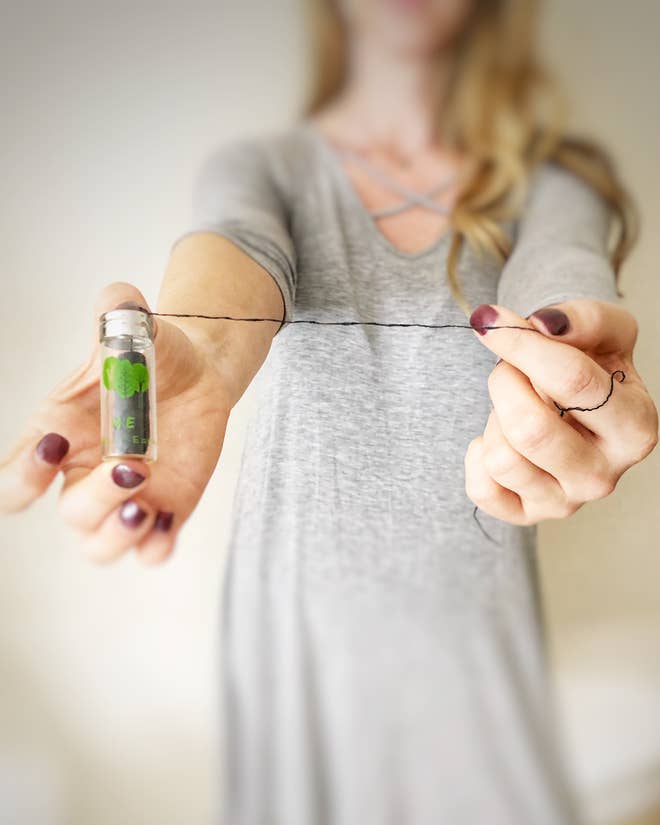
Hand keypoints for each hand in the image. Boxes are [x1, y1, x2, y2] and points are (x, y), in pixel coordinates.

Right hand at [0, 282, 232, 563]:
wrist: (198, 373)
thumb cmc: (151, 353)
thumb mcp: (132, 331)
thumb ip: (117, 314)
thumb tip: (118, 297)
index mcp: (58, 434)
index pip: (15, 478)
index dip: (21, 478)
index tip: (55, 445)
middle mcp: (85, 473)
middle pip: (69, 515)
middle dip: (96, 498)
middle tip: (133, 467)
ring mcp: (124, 498)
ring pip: (99, 547)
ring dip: (117, 535)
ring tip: (145, 504)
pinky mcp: (165, 509)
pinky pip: (150, 551)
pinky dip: (154, 547)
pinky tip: (167, 523)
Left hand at [464, 299, 657, 525]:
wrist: (572, 398)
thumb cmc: (591, 360)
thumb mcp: (604, 328)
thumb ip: (583, 319)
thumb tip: (541, 325)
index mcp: (635, 429)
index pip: (572, 382)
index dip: (522, 345)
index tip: (491, 322)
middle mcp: (604, 476)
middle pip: (530, 429)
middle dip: (505, 383)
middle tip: (510, 369)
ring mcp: (566, 503)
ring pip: (502, 460)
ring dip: (494, 419)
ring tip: (514, 406)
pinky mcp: (527, 515)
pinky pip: (481, 489)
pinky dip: (477, 454)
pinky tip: (499, 438)